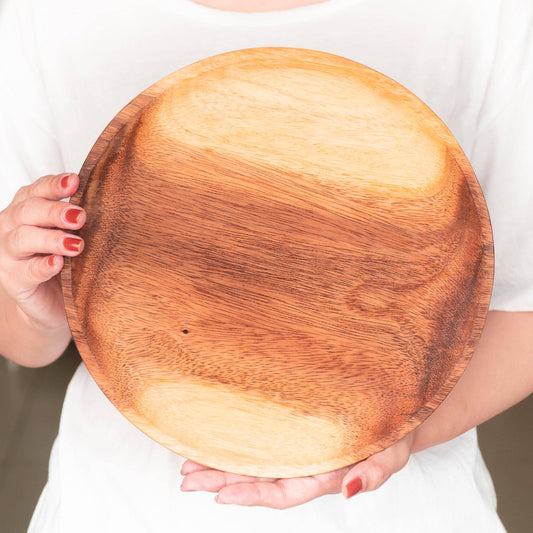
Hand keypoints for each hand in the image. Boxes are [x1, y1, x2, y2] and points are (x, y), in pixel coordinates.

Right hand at [0, 173, 84, 330]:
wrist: (52, 301)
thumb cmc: (65, 261)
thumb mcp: (72, 235)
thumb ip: (78, 219)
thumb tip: (107, 200)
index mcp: (27, 209)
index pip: (37, 190)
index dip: (55, 185)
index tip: (75, 181)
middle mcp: (12, 226)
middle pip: (28, 211)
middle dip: (55, 211)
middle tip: (80, 217)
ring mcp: (8, 254)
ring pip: (23, 238)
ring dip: (51, 238)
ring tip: (76, 244)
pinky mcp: (13, 281)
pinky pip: (26, 272)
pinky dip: (42, 266)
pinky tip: (57, 264)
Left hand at [180, 432, 413, 508]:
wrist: (395, 409)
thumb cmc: (394, 434)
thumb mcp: (392, 455)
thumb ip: (374, 474)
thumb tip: (349, 492)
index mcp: (324, 474)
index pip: (281, 492)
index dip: (251, 494)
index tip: (219, 495)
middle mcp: (305, 463)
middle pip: (258, 477)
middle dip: (222, 479)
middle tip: (187, 476)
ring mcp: (298, 444)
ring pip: (255, 458)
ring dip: (223, 462)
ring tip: (190, 462)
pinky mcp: (295, 425)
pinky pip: (264, 435)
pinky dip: (240, 438)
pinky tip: (220, 436)